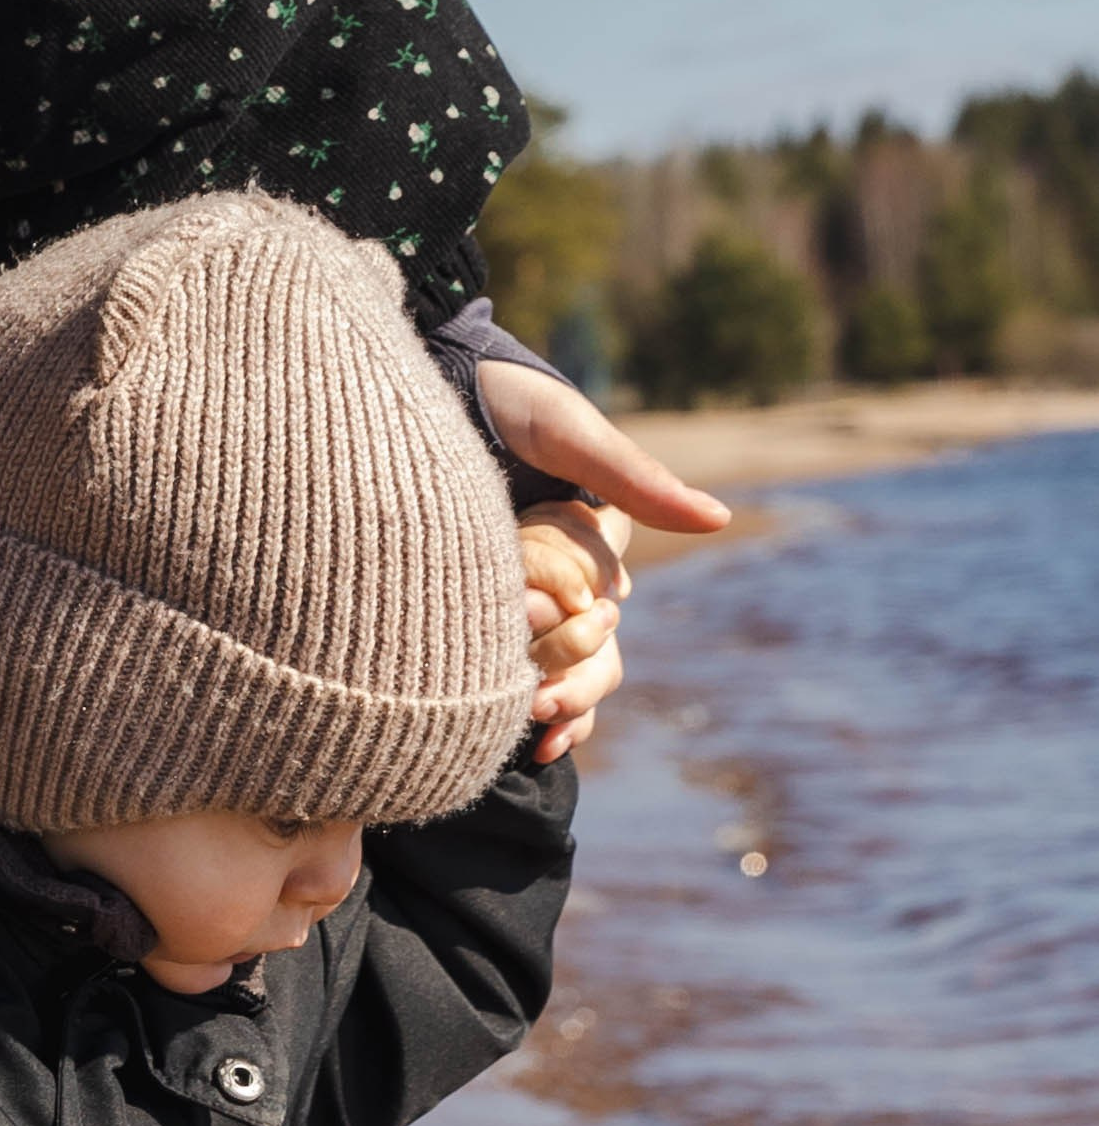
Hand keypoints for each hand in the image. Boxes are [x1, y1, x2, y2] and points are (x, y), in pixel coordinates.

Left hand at [481, 362, 731, 765]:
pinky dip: (504, 715)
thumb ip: (636, 481)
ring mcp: (501, 599)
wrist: (405, 382)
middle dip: (575, 684)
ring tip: (533, 720)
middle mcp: (547, 578)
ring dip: (548, 703)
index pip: (606, 610)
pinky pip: (488, 678)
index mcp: (580, 544)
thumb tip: (720, 520)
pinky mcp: (454, 611)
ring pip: (543, 677)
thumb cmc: (501, 397)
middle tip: (547, 700)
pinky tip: (520, 744)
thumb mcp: (572, 435)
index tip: (589, 624)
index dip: (596, 635)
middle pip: (582, 657)